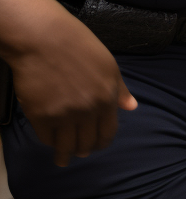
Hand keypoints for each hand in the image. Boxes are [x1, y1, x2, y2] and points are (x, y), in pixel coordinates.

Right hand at [7, 4, 136, 165]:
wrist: (45, 39)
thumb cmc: (80, 46)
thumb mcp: (108, 64)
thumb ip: (119, 89)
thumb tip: (132, 107)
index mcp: (107, 96)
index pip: (108, 131)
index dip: (103, 142)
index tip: (97, 146)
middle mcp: (88, 109)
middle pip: (87, 142)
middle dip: (84, 149)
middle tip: (80, 153)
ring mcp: (64, 114)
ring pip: (66, 146)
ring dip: (65, 155)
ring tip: (63, 159)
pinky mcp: (41, 116)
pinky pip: (46, 138)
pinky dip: (50, 141)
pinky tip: (51, 141)